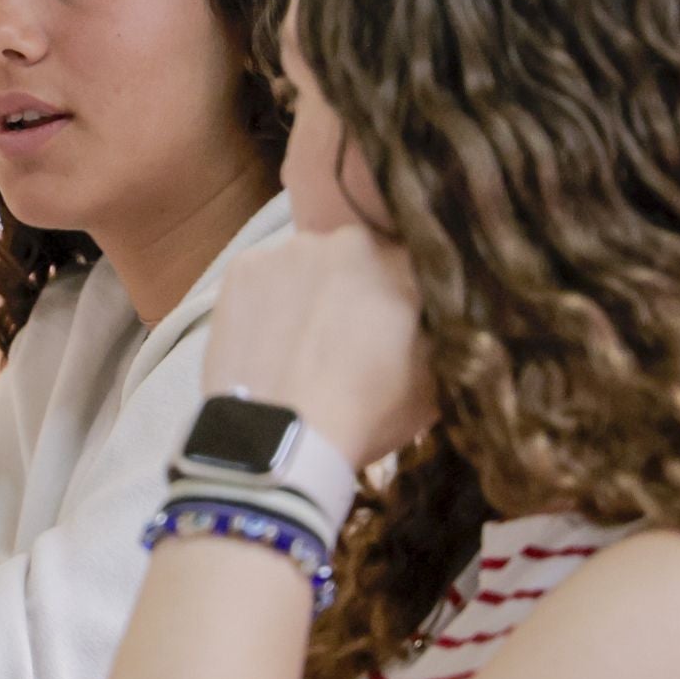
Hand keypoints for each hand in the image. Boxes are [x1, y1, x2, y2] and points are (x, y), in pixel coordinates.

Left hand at [201, 225, 436, 467]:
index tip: (391, 327)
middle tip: (343, 337)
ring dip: (307, 292)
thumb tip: (432, 322)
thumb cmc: (365, 415)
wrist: (280, 436)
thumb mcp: (431, 386)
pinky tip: (264, 338)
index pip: (411, 267)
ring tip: (297, 342)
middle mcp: (349, 241)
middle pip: (356, 259)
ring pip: (306, 266)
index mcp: (404, 265)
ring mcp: (290, 250)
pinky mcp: (243, 267)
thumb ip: (437, 337)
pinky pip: (262, 278)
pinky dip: (264, 301)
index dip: (402, 298)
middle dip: (353, 290)